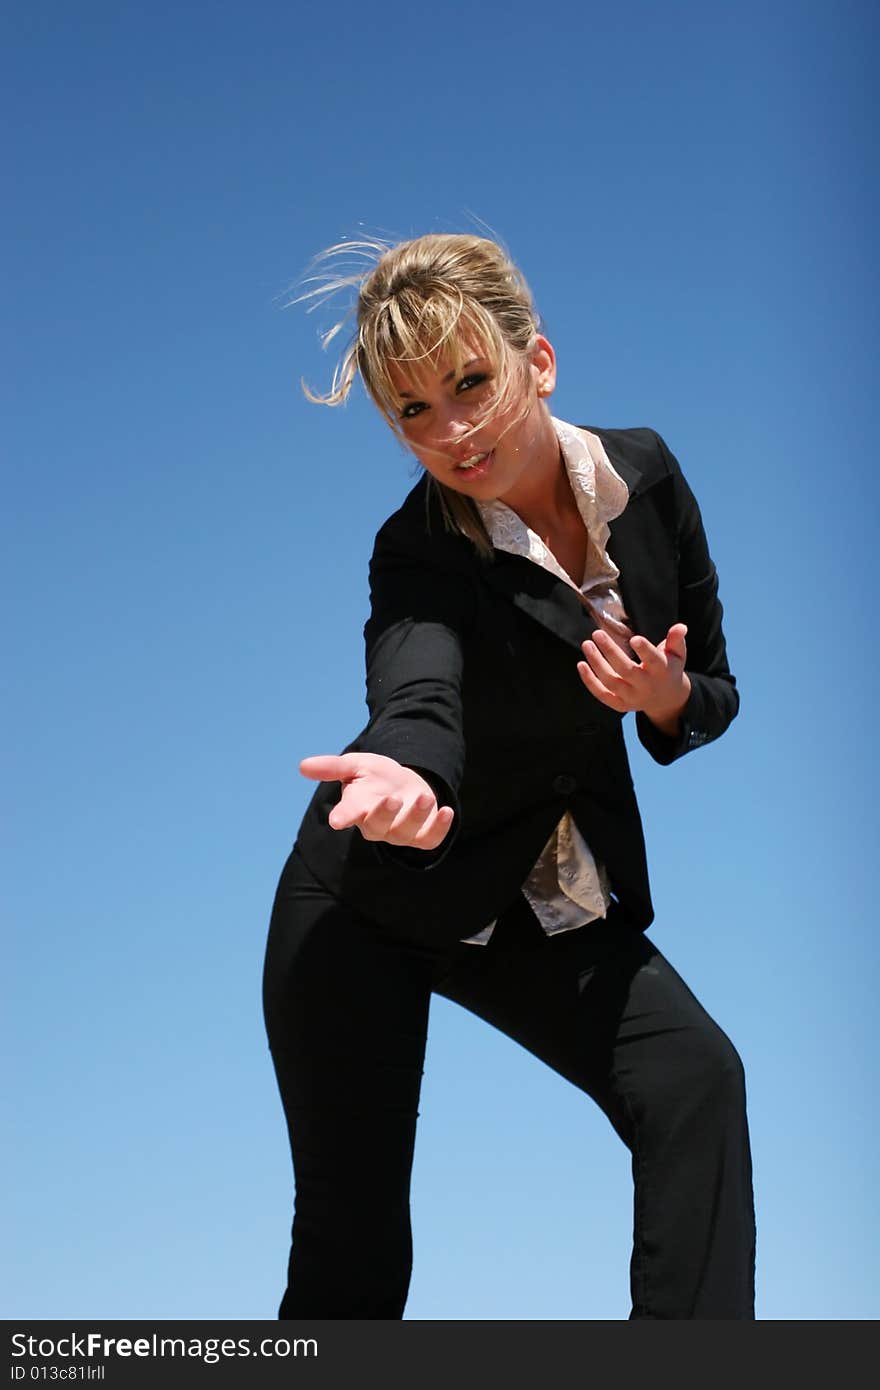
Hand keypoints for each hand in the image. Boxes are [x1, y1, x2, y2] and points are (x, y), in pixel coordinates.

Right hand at [299, 752, 454, 849]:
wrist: (406, 784)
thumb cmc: (376, 778)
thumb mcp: (356, 765)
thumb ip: (333, 767)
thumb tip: (302, 766)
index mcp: (358, 809)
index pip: (347, 815)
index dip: (343, 817)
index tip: (337, 821)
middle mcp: (377, 825)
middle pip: (378, 825)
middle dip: (385, 814)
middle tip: (392, 798)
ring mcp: (400, 833)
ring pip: (405, 832)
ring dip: (416, 815)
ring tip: (425, 796)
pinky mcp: (422, 836)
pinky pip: (431, 838)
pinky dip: (440, 826)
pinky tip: (447, 810)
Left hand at [577, 623, 691, 733]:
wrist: (666, 699)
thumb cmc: (668, 669)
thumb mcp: (677, 654)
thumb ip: (676, 640)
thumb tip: (680, 627)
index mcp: (661, 671)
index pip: (653, 660)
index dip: (644, 650)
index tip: (634, 639)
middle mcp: (646, 686)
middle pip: (626, 670)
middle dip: (611, 651)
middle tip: (598, 634)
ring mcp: (632, 697)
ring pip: (611, 682)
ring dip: (596, 663)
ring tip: (587, 644)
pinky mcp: (620, 704)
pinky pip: (602, 695)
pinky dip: (589, 681)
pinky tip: (581, 664)